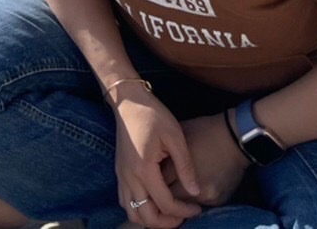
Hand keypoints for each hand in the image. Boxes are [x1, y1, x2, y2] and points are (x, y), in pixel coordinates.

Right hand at [113, 93, 201, 226]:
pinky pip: (126, 201)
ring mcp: (121, 176)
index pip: (165, 204)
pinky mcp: (119, 172)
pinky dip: (140, 208)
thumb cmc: (153, 114)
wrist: (127, 100)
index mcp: (144, 169)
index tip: (197, 208)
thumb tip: (195, 192)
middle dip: (166, 223)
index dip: (184, 212)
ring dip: (151, 218)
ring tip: (169, 211)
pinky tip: (154, 200)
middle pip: (145, 217)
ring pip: (132, 213)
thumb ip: (185, 166)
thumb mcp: (175, 135)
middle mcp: (129, 177)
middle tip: (183, 216)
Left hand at [162, 113, 247, 209]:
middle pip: (170, 197)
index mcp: (181, 167)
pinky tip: (193, 184)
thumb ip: (165, 152)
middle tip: (162, 182)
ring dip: (179, 195)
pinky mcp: (217, 200)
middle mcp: (194, 185)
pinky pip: (199, 203)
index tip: (152, 174)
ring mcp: (207, 195)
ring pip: (184, 203)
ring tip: (178, 182)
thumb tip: (153, 161)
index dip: (153, 178)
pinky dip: (194, 196)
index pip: (159, 182)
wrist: (236, 137)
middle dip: (164, 190)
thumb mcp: (180, 134)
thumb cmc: (205, 130)